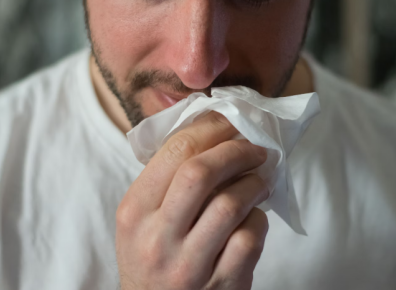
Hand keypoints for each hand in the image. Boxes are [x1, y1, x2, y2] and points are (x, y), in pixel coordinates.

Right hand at [116, 111, 269, 289]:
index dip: (211, 128)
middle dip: (236, 151)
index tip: (231, 121)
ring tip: (260, 179)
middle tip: (255, 148)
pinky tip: (254, 216)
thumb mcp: (140, 219)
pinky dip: (258, 219)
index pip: (174, 151)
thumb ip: (166, 180)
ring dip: (254, 183)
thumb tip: (214, 131)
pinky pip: (250, 238)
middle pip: (201, 172)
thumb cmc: (152, 257)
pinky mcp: (221, 285)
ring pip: (230, 204)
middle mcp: (157, 238)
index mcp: (134, 211)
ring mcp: (188, 265)